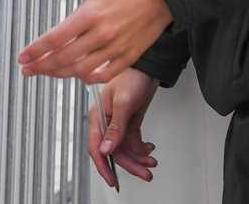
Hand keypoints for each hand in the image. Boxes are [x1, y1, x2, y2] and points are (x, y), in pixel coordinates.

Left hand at [17, 0, 171, 82]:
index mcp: (90, 13)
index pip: (55, 38)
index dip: (36, 50)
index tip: (22, 57)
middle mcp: (102, 34)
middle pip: (65, 58)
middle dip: (42, 66)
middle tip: (27, 69)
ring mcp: (117, 47)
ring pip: (83, 69)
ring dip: (61, 73)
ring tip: (46, 72)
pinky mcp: (131, 54)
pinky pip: (107, 73)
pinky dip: (90, 78)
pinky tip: (79, 76)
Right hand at [91, 69, 160, 187]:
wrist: (148, 67)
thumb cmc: (131, 77)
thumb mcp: (124, 103)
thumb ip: (115, 128)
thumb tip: (106, 149)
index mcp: (98, 116)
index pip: (97, 147)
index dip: (103, 166)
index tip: (112, 180)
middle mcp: (106, 121)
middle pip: (114, 151)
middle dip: (130, 164)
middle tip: (145, 174)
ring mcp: (118, 122)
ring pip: (125, 149)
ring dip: (139, 158)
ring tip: (151, 162)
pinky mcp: (129, 122)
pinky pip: (133, 142)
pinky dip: (142, 148)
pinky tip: (150, 148)